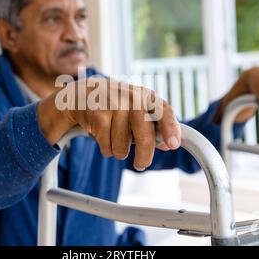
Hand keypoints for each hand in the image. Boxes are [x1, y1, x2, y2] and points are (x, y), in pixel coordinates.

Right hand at [38, 77, 181, 170]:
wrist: (84, 94)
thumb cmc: (118, 105)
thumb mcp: (139, 110)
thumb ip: (156, 126)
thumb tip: (170, 144)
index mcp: (147, 96)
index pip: (163, 111)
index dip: (170, 128)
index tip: (173, 145)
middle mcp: (132, 97)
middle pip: (144, 135)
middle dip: (144, 155)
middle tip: (141, 164)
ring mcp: (114, 105)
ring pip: (123, 146)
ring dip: (120, 151)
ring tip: (116, 140)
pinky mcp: (98, 115)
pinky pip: (107, 147)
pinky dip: (106, 149)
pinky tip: (103, 136)